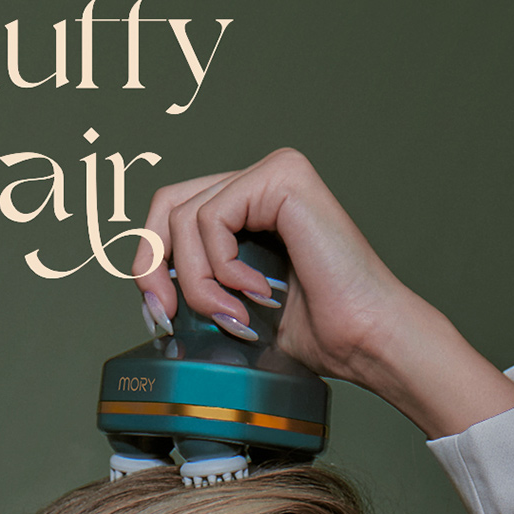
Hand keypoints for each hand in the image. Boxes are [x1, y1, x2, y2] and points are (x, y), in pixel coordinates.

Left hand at [134, 148, 513, 440]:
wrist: (364, 339)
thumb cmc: (319, 331)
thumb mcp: (235, 309)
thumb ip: (198, 288)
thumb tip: (149, 297)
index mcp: (251, 207)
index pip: (172, 215)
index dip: (151, 264)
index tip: (160, 316)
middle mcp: (261, 180)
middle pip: (167, 204)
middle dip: (152, 267)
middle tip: (166, 315)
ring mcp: (272, 173)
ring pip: (185, 218)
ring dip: (198, 282)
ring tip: (235, 316)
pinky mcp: (281, 177)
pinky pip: (212, 219)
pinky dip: (221, 268)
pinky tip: (256, 292)